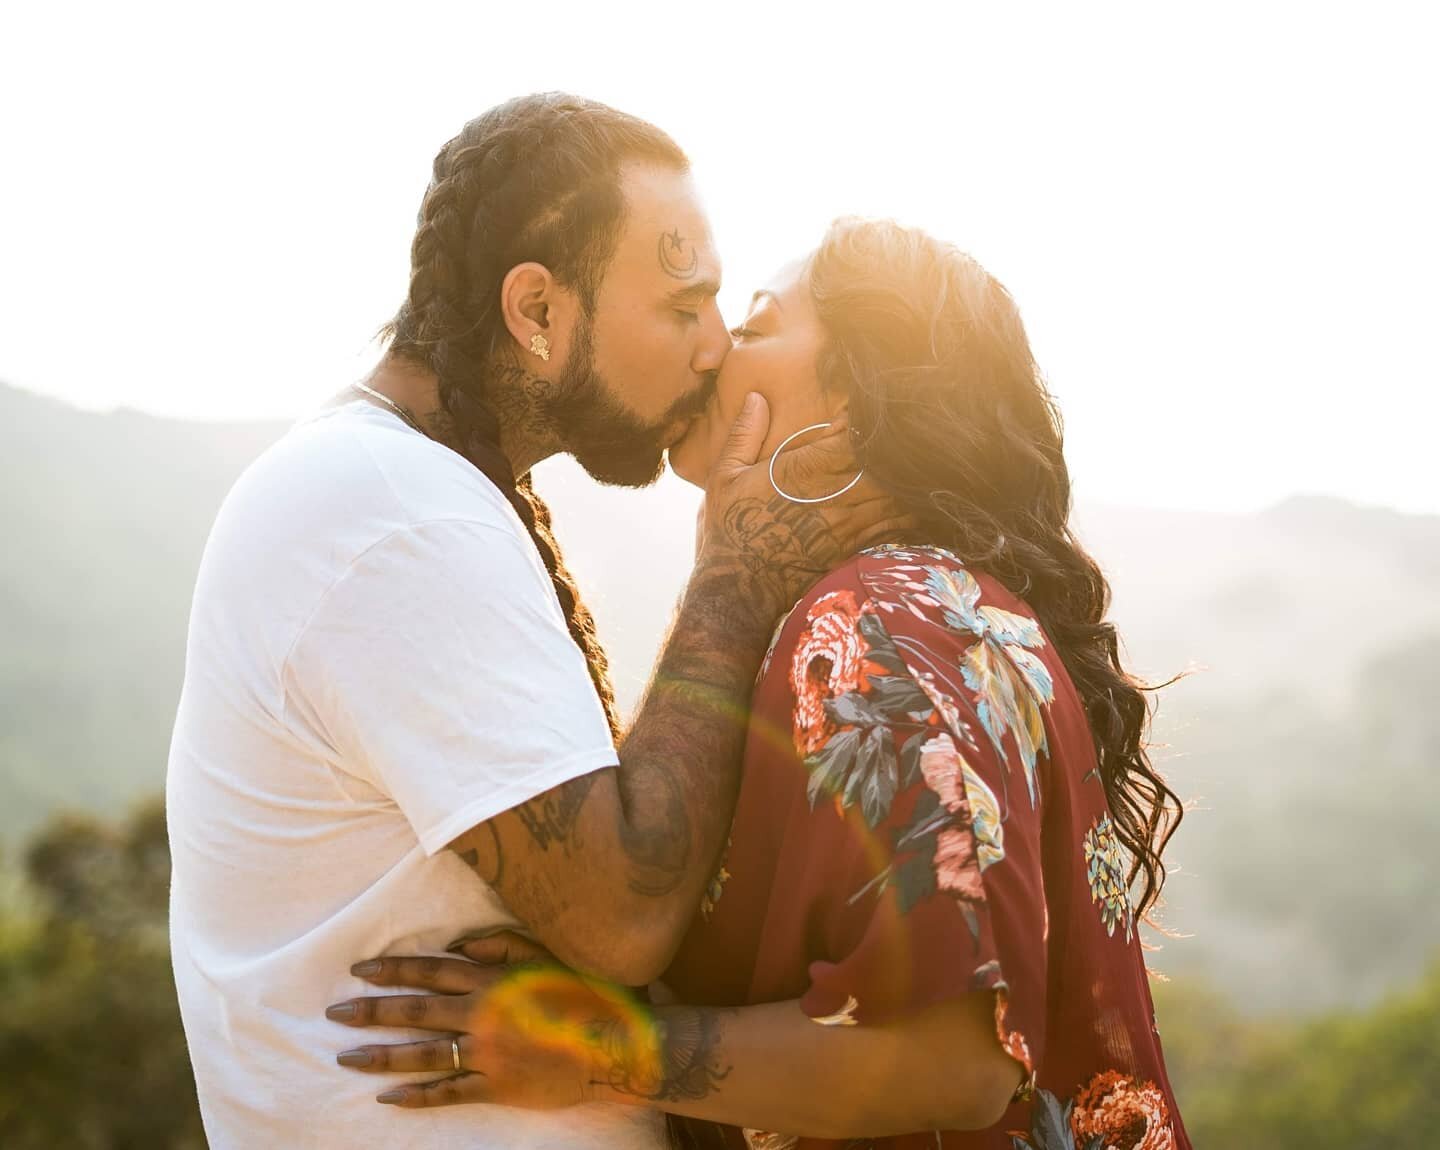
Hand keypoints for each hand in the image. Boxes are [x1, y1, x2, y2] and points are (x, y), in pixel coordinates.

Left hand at [328, 934, 659, 1110]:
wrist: (618, 1045)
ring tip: (346, 1057)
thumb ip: (503, 945)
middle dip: (371, 1011)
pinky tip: (388, 1098)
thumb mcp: (549, 954)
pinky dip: (415, 1096)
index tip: (360, 970)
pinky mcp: (496, 1087)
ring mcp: (487, 1054)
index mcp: (492, 979)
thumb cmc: (588, 994)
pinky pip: (447, 1093)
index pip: (429, 971)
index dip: (393, 970)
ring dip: (381, 1055)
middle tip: (335, 1012)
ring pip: (422, 1054)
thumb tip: (461, 947)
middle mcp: (481, 1015)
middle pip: (414, 1011)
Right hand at [698, 394, 910, 619]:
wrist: (740, 589)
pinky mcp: (854, 547)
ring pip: (895, 491)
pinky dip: (906, 508)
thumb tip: (757, 398)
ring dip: (904, 474)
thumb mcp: (725, 477)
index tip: (866, 409)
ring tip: (910, 458)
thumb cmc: (730, 529)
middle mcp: (832, 497)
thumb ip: (743, 434)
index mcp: (802, 472)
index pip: (852, 436)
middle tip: (900, 430)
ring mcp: (848, 524)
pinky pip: (894, 524)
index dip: (865, 421)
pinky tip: (909, 497)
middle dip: (893, 445)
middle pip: (883, 462)